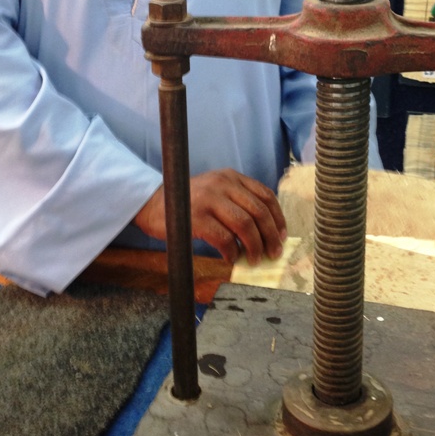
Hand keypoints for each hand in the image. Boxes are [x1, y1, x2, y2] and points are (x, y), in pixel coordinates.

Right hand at [134, 169, 286, 265]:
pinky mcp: (196, 217)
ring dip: (255, 246)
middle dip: (271, 236)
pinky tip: (232, 258)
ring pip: (245, 225)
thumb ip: (237, 201)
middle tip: (273, 253)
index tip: (282, 236)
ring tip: (255, 259)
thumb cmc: (187, 203)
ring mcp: (209, 199)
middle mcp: (222, 184)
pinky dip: (232, 251)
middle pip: (259, 212)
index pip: (265, 195)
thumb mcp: (215, 191)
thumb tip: (265, 230)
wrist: (152, 204)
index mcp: (230, 176)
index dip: (278, 218)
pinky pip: (224, 238)